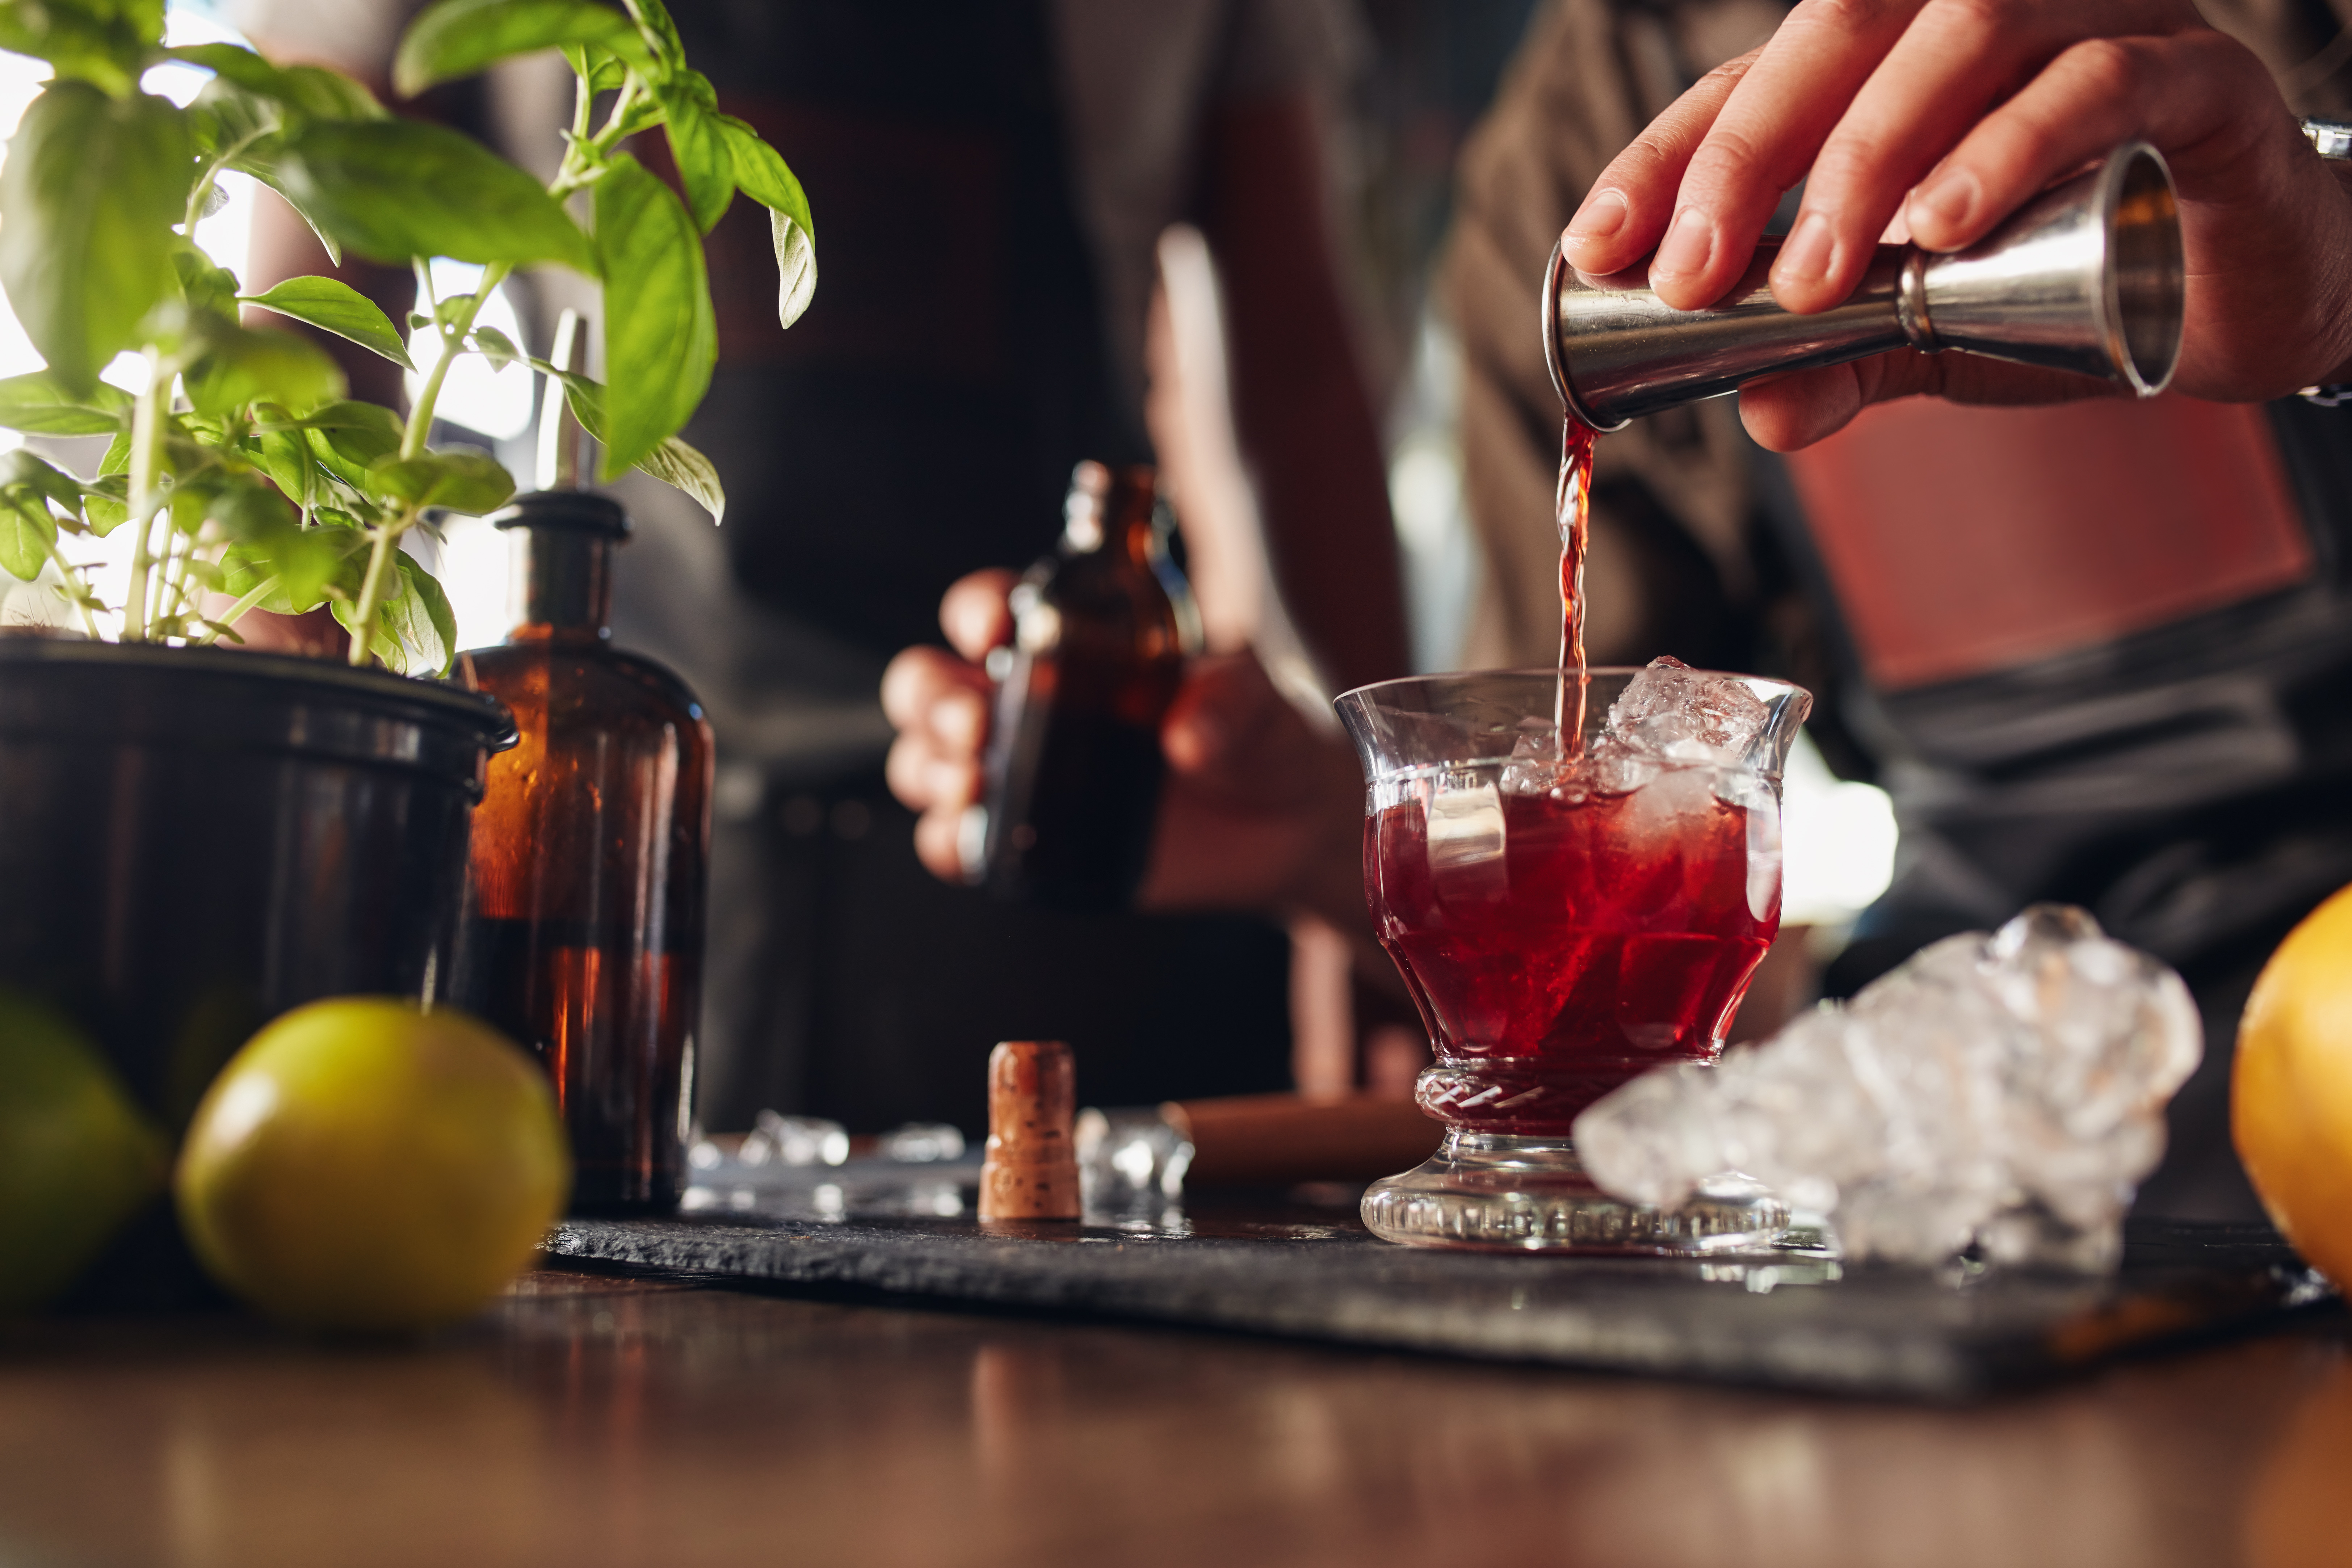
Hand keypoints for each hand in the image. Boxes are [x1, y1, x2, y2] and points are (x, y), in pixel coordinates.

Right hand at [881, 571, 1369, 931]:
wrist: (1288, 824)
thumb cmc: (1264, 736)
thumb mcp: (1262, 704)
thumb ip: (1236, 703)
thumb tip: (1189, 736)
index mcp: (1067, 642)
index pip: (988, 611)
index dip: (975, 610)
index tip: (996, 626)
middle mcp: (1027, 703)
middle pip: (929, 684)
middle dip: (932, 697)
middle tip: (975, 721)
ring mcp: (1022, 776)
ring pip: (925, 761)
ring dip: (929, 767)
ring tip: (973, 779)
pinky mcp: (1031, 843)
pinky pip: (958, 844)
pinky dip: (948, 842)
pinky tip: (970, 840)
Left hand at [1557, 0, 2351, 448]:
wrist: (2249, 288)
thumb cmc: (2078, 281)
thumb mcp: (1936, 335)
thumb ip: (1848, 365)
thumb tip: (1757, 413)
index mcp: (1905, 56)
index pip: (1759, 78)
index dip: (1669, 156)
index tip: (1597, 244)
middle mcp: (1992, 13)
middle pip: (1840, 30)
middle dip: (1748, 156)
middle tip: (1695, 276)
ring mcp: (2104, 22)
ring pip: (1964, 33)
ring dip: (1871, 155)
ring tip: (1818, 277)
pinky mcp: (2200, 77)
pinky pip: (2098, 80)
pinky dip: (2010, 148)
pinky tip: (1946, 228)